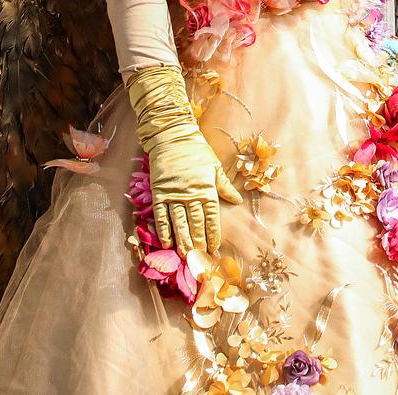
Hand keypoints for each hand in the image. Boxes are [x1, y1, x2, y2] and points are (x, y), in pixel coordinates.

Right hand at [127, 65, 241, 254]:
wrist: (172, 137)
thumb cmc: (197, 151)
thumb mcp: (215, 167)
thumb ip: (225, 186)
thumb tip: (237, 201)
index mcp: (206, 188)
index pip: (212, 216)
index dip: (213, 233)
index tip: (215, 247)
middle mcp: (191, 194)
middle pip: (195, 223)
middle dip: (199, 241)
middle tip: (200, 259)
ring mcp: (173, 194)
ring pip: (179, 222)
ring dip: (182, 240)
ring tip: (185, 255)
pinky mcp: (159, 193)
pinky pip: (161, 215)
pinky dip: (163, 229)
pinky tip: (166, 243)